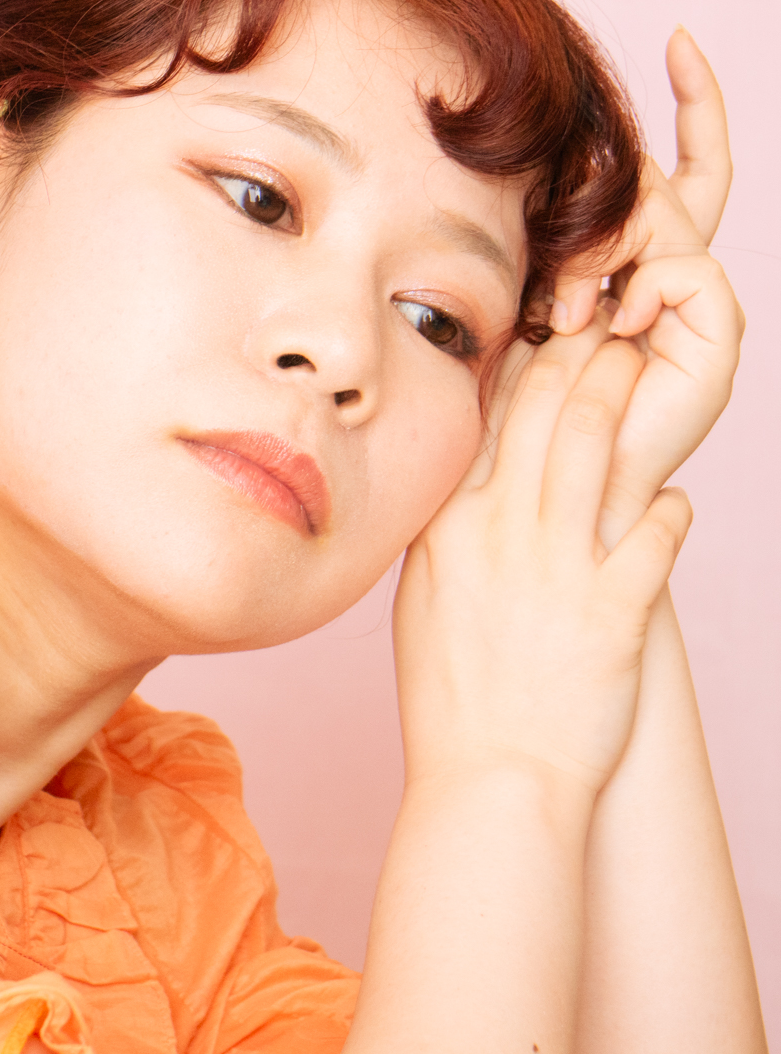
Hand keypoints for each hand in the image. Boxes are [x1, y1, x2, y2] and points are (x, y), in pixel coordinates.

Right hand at [393, 321, 693, 797]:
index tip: (539, 335)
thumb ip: (445, 538)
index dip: (518, 367)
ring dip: (624, 397)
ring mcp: (558, 565)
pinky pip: (656, 534)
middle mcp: (500, 531)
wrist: (493, 777)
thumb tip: (466, 494)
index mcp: (449, 528)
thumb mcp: (424, 601)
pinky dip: (673, 509)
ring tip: (644, 368)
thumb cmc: (452, 698)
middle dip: (579, 357)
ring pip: (596, 448)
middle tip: (604, 325)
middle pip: (545, 414)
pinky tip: (678, 497)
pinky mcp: (616, 606)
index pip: (484, 423)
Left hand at [549, 28, 742, 544]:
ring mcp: (699, 305)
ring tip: (562, 311)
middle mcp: (675, 275)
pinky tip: (602, 326)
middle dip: (648, 163)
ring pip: (666, 220)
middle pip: (690, 180)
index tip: (678, 38)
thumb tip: (530, 177)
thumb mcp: (523, 302)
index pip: (679, 170)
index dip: (693, 106)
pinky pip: (681, 270)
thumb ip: (538, 249)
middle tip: (598, 200)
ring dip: (600, 250)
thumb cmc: (521, 400)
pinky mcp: (715, 336)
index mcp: (633, 263)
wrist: (551, 479)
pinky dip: (631, 290)